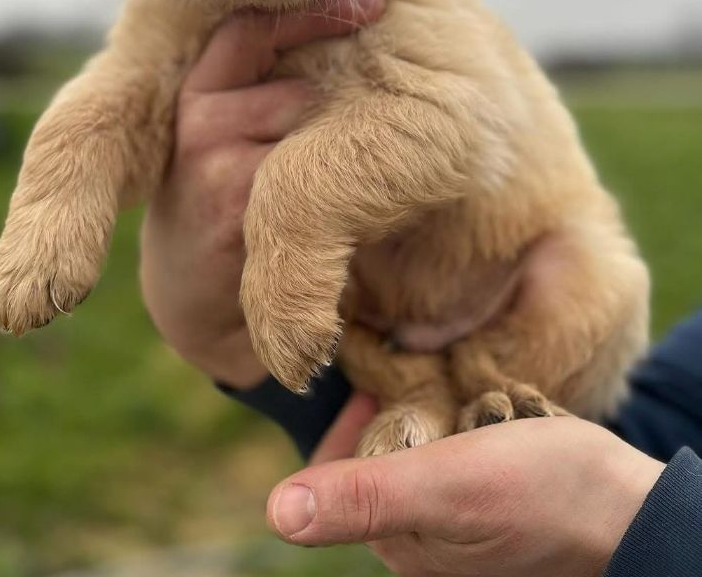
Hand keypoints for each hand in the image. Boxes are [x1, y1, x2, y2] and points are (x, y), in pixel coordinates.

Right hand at [139, 0, 384, 388]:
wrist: (192, 291)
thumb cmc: (225, 194)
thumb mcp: (228, 128)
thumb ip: (265, 82)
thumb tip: (359, 16)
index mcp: (198, 88)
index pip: (253, 26)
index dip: (315, 10)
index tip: (374, 2)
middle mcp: (198, 116)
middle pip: (296, 85)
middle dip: (324, 112)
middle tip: (315, 149)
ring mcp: (214, 161)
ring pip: (306, 128)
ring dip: (323, 154)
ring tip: (299, 189)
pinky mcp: (235, 206)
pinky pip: (308, 178)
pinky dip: (327, 192)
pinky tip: (310, 214)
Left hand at [268, 397, 663, 576]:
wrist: (628, 504)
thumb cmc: (542, 492)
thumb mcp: (448, 487)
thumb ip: (367, 496)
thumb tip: (279, 512)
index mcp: (398, 539)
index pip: (337, 469)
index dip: (349, 414)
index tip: (373, 369)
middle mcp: (419, 531)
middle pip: (374, 451)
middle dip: (389, 405)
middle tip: (418, 367)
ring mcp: (454, 512)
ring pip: (412, 441)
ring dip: (423, 404)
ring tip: (450, 378)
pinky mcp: (485, 492)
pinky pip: (449, 442)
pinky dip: (455, 414)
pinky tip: (476, 396)